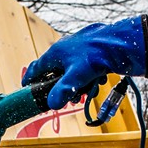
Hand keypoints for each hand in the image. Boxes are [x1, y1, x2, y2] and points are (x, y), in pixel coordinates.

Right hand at [21, 16, 147, 109]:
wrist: (120, 43)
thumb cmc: (96, 56)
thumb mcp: (76, 77)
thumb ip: (63, 91)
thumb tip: (52, 104)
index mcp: (56, 52)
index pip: (37, 68)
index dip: (31, 79)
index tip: (27, 88)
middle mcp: (65, 48)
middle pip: (56, 72)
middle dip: (63, 87)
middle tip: (71, 97)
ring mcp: (78, 49)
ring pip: (72, 71)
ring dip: (79, 84)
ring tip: (89, 90)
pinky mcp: (91, 50)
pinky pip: (84, 67)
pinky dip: (89, 77)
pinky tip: (99, 81)